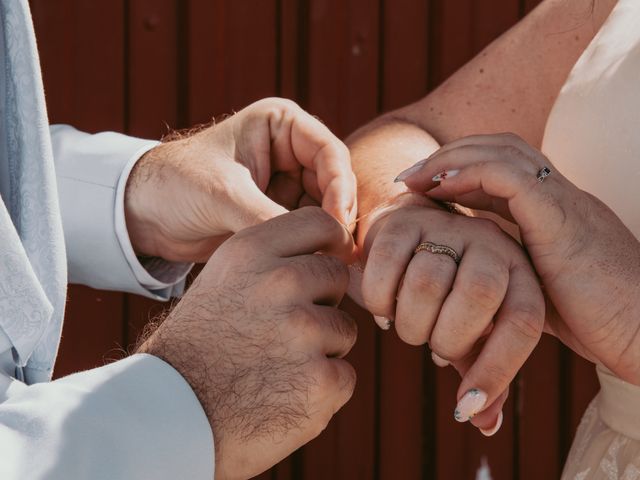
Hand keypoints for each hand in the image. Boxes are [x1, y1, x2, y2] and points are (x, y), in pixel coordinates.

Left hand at [126, 98, 356, 261]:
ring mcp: (286, 184)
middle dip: (338, 217)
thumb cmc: (176, 185)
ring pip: (325, 211)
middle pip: (334, 184)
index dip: (341, 188)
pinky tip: (316, 267)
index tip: (337, 224)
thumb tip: (317, 252)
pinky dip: (313, 247)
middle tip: (342, 253)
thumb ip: (270, 218)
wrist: (142, 213)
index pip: (330, 153)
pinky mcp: (277, 214)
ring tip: (333, 265)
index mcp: (280, 126)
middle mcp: (289, 152)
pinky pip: (307, 230)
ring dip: (328, 236)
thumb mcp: (224, 196)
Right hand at [137, 207, 356, 479]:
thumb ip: (273, 262)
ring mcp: (303, 331)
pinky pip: (344, 376)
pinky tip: (284, 397)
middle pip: (337, 278)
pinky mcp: (320, 380)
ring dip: (322, 351)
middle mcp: (280, 282)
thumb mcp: (223, 281)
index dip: (329, 246)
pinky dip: (323, 391)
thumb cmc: (197, 349)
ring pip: (344, 330)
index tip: (324, 265)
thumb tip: (331, 255)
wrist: (169, 419)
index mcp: (251, 252)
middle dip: (322, 303)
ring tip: (276, 368)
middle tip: (285, 333)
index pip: (322, 224)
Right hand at [357, 194, 543, 434]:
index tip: (467, 405)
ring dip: (410, 324)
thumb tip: (485, 425)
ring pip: (426, 283)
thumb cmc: (449, 295)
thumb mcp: (474, 331)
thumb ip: (481, 373)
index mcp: (519, 274)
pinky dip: (379, 301)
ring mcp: (447, 227)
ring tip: (406, 328)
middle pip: (477, 294)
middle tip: (430, 346)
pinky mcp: (405, 221)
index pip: (523, 322)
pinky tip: (383, 311)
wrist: (415, 235)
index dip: (497, 369)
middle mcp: (491, 243)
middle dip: (445, 338)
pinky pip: (385, 265)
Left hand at [397, 132, 639, 384]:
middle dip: (448, 156)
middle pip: (498, 149)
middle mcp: (557, 195)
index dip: (458, 171)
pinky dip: (469, 173)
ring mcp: (561, 200)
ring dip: (451, 159)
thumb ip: (509, 273)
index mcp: (552, 210)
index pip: (500, 170)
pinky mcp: (560, 216)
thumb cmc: (595, 319)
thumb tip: (466, 285)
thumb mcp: (539, 287)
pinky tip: (439, 188)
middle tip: (408, 177)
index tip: (420, 188)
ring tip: (414, 179)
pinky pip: (509, 176)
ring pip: (502, 151)